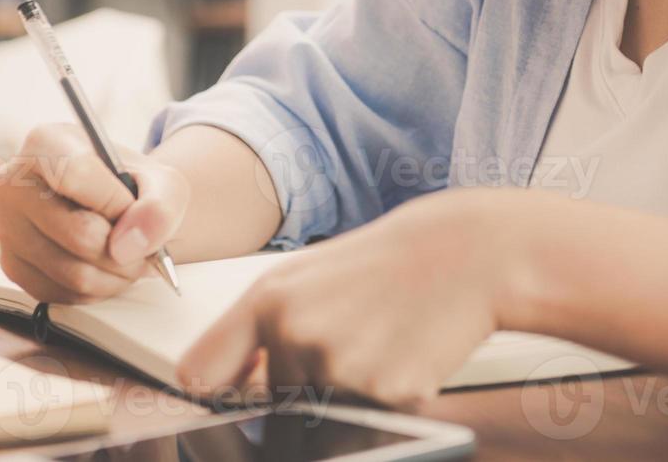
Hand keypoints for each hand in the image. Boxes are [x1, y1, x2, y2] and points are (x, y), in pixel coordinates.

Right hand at [0, 124, 189, 303]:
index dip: (116, 202)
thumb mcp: (163, 182)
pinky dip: (96, 290)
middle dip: (127, 250)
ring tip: (130, 258)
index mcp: (46, 143)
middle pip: (79, 235)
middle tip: (145, 246)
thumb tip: (130, 246)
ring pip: (73, 273)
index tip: (132, 209)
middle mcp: (14, 183)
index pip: (76, 175)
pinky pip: (61, 294)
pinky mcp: (11, 266)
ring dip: (117, 276)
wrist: (115, 206)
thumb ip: (160, 206)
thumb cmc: (133, 186)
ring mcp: (7, 227)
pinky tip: (106, 269)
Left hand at [179, 189, 512, 408]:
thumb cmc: (389, 263)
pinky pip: (371, 414)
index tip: (231, 391)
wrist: (466, 254)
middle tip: (354, 332)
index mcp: (269, 300)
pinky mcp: (382, 394)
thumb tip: (233, 384)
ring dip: (350, 389)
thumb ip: (267, 326)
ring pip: (325, 408)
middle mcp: (294, 334)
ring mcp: (338, 367)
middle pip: (277, 396)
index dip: (215, 390)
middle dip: (307, 380)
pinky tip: (407, 351)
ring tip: (383, 337)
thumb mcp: (312, 276)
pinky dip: (388, 394)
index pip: (201, 371)